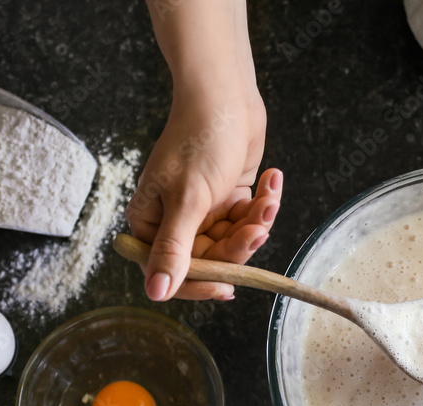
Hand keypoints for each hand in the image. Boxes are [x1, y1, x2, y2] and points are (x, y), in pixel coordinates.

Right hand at [125, 86, 272, 299]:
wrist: (226, 95)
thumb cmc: (199, 140)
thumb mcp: (187, 200)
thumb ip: (174, 249)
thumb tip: (155, 293)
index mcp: (151, 223)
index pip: (173, 273)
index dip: (201, 284)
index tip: (228, 287)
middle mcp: (176, 221)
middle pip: (212, 259)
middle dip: (240, 244)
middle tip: (257, 227)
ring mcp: (204, 210)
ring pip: (236, 241)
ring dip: (257, 221)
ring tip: (268, 196)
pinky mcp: (229, 198)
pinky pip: (249, 219)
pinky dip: (263, 204)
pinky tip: (271, 180)